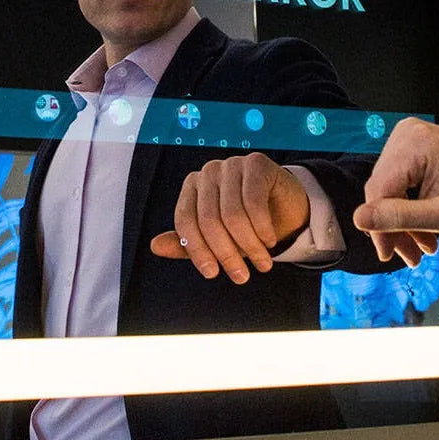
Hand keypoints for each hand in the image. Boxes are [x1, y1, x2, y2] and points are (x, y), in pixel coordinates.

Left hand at [150, 153, 309, 283]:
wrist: (283, 206)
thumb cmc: (245, 223)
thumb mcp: (215, 239)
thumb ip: (187, 243)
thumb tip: (155, 246)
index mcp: (192, 187)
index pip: (185, 220)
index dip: (197, 250)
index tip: (212, 273)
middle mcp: (208, 172)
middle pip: (209, 220)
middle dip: (226, 254)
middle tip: (241, 276)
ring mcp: (231, 164)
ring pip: (233, 215)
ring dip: (250, 246)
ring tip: (262, 263)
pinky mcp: (256, 163)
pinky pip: (254, 202)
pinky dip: (262, 228)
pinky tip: (269, 240)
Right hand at [352, 118, 438, 265]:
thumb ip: (399, 218)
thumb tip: (359, 219)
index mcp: (414, 144)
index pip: (379, 191)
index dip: (379, 227)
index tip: (387, 254)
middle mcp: (406, 134)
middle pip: (382, 189)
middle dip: (394, 226)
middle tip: (410, 255)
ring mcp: (407, 137)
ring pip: (388, 187)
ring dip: (401, 219)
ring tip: (422, 244)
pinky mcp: (410, 144)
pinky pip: (396, 179)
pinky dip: (406, 204)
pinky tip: (421, 226)